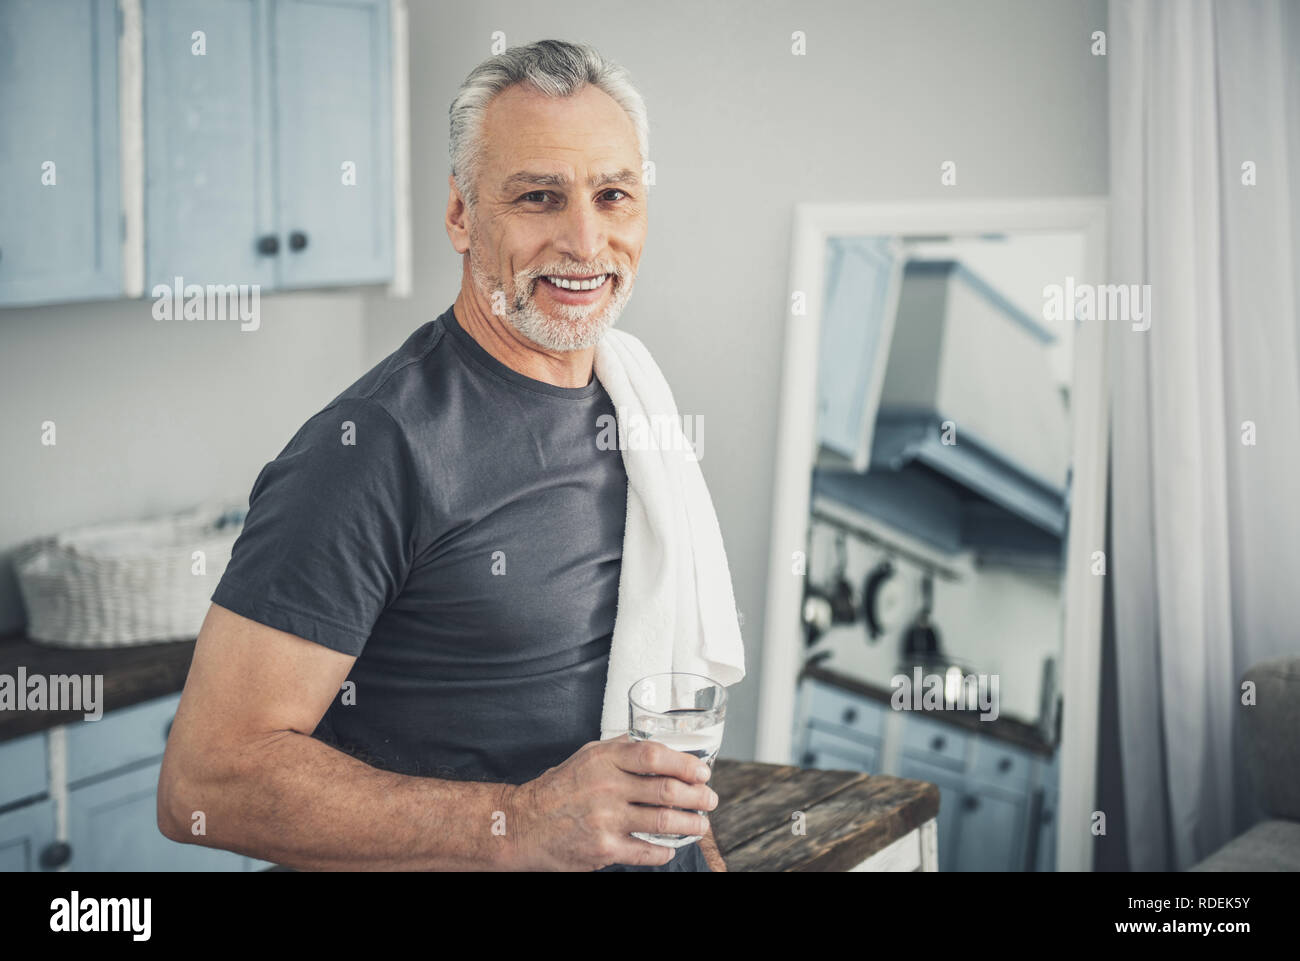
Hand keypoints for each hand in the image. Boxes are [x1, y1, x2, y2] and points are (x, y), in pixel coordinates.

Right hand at [502, 734, 718, 870]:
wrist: (524, 825)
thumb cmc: (558, 789)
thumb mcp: (586, 757)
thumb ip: (620, 749)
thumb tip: (657, 742)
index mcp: (604, 760)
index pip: (653, 756)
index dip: (684, 764)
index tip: (702, 771)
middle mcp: (606, 788)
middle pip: (665, 790)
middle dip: (697, 796)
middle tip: (710, 799)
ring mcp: (605, 820)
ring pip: (662, 822)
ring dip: (690, 824)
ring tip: (701, 824)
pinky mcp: (603, 849)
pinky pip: (646, 851)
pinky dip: (665, 851)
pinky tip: (672, 847)